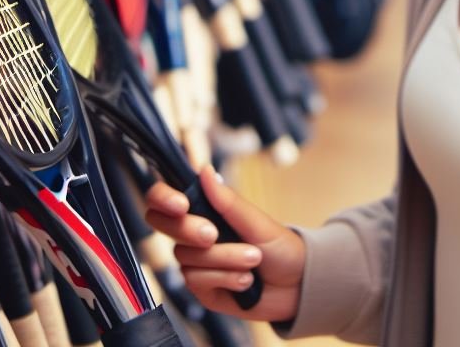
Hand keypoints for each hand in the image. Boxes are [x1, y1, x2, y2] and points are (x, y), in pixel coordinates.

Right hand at [145, 166, 306, 321]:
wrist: (296, 286)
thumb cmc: (280, 247)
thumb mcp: (257, 221)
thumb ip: (228, 201)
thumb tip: (204, 169)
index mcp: (208, 210)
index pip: (166, 198)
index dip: (163, 198)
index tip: (181, 205)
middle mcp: (195, 235)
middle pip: (168, 227)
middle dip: (190, 230)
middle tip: (215, 235)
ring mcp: (197, 263)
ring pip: (188, 257)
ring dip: (225, 258)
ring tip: (253, 259)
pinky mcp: (202, 289)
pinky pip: (198, 281)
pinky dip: (226, 277)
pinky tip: (246, 280)